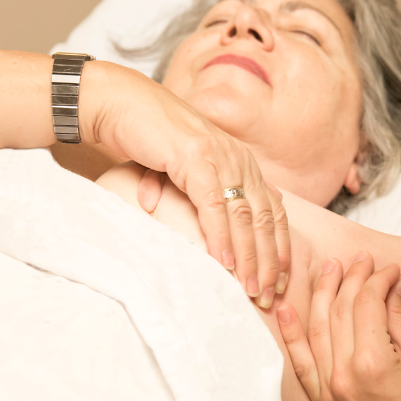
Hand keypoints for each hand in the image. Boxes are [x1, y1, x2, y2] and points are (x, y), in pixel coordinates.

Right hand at [81, 61, 290, 305]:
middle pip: (266, 219)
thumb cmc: (150, 140)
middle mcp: (239, 160)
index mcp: (243, 163)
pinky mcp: (195, 159)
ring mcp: (219, 158)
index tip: (281, 281)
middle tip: (271, 296)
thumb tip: (215, 238)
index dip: (279, 248)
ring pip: (244, 216)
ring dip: (249, 256)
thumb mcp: (187, 173)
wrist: (120, 104)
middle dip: (270, 262)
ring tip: (250, 287)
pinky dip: (221, 235)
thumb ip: (205, 199)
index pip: (274, 212)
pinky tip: (224, 261)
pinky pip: (213, 205)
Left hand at [276, 253, 400, 400]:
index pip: (367, 304)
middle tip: (360, 261)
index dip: (378, 280)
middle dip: (351, 280)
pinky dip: (291, 334)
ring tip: (328, 270)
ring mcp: (328, 391)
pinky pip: (300, 362)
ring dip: (321, 295)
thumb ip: (399, 319)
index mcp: (372, 362)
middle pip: (340, 311)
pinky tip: (285, 309)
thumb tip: (390, 285)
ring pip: (316, 329)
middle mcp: (343, 375)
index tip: (390, 270)